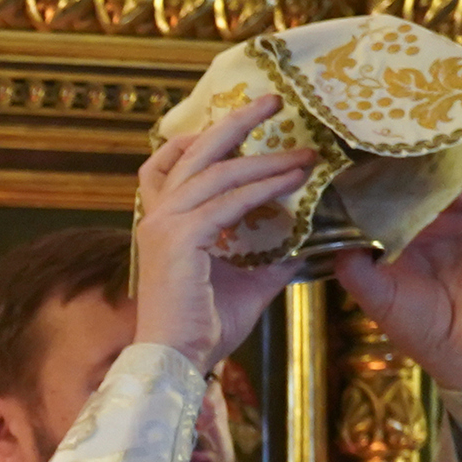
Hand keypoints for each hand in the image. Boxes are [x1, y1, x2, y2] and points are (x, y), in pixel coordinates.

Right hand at [132, 94, 312, 373]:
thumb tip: (306, 239)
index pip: (170, 163)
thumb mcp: (247, 280)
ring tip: (304, 153)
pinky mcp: (179, 240)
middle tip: (273, 101)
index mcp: (162, 222)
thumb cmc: (204, 327)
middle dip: (234, 122)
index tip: (241, 122)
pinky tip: (293, 182)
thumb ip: (270, 255)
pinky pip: (228, 202)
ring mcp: (163, 225)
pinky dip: (262, 189)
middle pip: (191, 151)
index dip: (202, 136)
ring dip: (265, 158)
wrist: (178, 361)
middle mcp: (156, 216)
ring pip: (216, 172)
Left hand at [332, 168, 461, 398]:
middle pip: (421, 180)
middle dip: (409, 167)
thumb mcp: (375, 297)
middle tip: (398, 155)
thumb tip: (335, 234)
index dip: (376, 184)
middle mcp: (432, 225)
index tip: (362, 170)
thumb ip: (352, 267)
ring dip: (445, 171)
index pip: (387, 198)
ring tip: (433, 176)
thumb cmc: (419, 327)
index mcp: (400, 238)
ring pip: (455, 177)